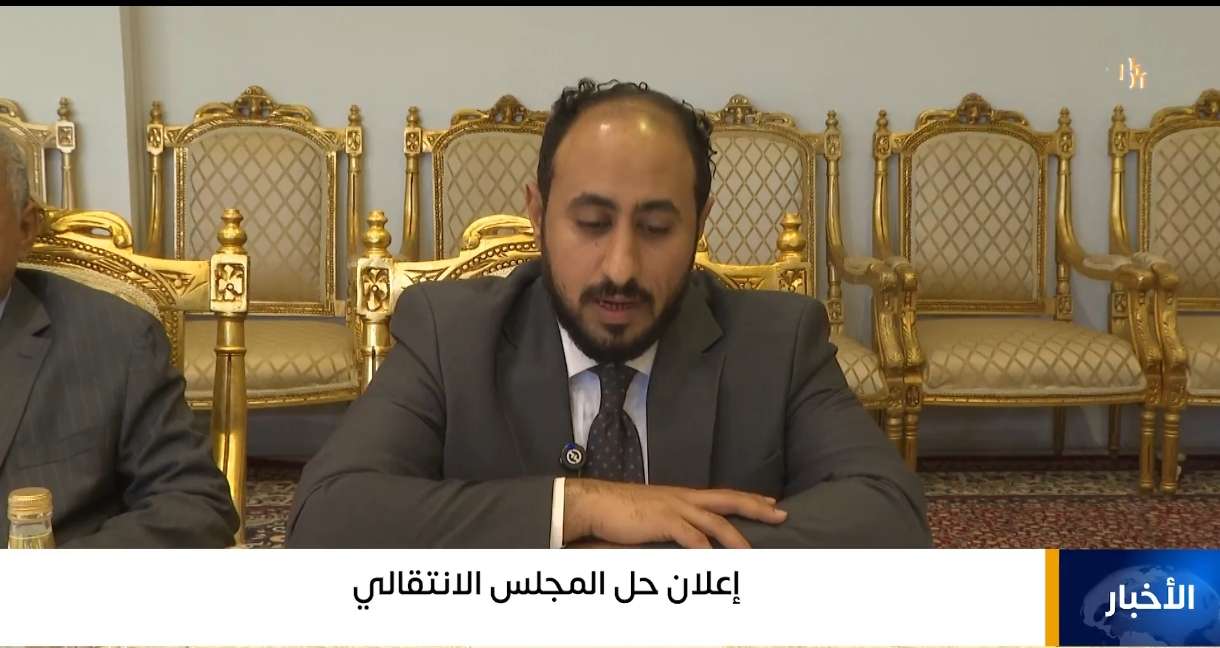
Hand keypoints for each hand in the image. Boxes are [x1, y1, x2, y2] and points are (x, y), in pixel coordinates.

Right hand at [563, 479, 786, 547]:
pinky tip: (716, 560)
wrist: (595, 503)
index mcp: (682, 496)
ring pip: (715, 521)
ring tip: (752, 552)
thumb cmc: (620, 510)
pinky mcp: (662, 521)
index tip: (770, 502)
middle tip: (781, 514)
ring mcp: (674, 508)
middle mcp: (683, 498)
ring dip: (736, 537)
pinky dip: (705, 549)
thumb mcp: (652, 512)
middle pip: (728, 500)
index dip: (748, 498)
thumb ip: (672, 520)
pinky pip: (691, 537)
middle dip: (756, 507)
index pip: (723, 494)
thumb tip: (686, 533)